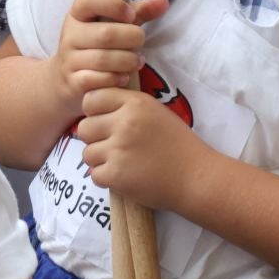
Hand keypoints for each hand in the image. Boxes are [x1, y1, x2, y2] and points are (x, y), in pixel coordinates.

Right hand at [47, 0, 168, 112]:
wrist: (68, 78)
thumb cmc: (98, 45)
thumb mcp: (115, 23)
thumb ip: (139, 11)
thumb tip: (163, 0)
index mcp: (79, 13)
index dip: (113, 5)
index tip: (131, 15)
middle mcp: (70, 34)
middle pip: (105, 34)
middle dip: (131, 38)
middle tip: (141, 42)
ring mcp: (69, 59)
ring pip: (103, 59)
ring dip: (127, 61)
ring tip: (137, 61)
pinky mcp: (73, 82)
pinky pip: (96, 79)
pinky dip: (115, 79)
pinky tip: (124, 77)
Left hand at [76, 84, 206, 208]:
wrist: (195, 176)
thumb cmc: (177, 144)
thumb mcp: (155, 111)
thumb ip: (126, 106)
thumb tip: (94, 108)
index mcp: (135, 103)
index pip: (91, 99)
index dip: (94, 112)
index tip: (106, 122)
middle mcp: (124, 123)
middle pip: (83, 127)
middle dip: (95, 138)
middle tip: (114, 146)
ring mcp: (118, 149)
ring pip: (87, 153)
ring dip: (100, 160)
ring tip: (121, 162)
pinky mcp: (116, 175)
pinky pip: (94, 175)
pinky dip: (106, 178)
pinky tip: (124, 176)